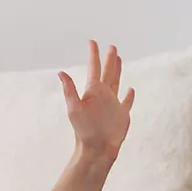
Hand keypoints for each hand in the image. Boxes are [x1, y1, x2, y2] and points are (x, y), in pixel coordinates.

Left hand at [58, 40, 134, 163]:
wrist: (96, 148)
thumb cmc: (84, 130)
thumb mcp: (74, 108)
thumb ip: (69, 90)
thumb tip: (60, 73)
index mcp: (92, 91)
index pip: (94, 68)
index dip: (93, 55)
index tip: (92, 42)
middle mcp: (102, 95)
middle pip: (107, 72)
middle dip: (109, 59)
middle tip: (111, 47)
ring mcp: (112, 104)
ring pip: (116, 82)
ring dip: (118, 70)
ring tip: (119, 60)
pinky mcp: (121, 114)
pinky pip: (126, 102)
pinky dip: (129, 95)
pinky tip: (130, 89)